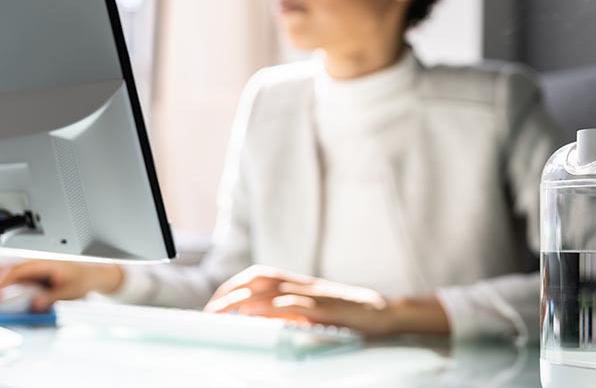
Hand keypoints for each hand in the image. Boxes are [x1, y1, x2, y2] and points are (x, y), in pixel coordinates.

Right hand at [0, 260, 123, 311]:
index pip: (15, 271)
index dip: (1, 284)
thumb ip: (54, 297)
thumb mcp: (71, 290)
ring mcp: (24, 270)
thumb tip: (35, 305)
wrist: (91, 274)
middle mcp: (29, 264)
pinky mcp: (21, 278)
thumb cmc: (81, 279)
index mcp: (41, 264)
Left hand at [204, 265, 449, 337]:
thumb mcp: (318, 311)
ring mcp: (315, 295)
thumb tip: (261, 320)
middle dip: (230, 293)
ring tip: (221, 312)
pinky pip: (296, 304)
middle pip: (259, 279)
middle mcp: (305, 284)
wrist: (386, 313)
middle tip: (208, 312)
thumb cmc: (351, 316)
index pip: (260, 275)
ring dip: (242, 299)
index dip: (234, 285)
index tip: (214, 302)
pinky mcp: (326, 308)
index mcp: (301, 284)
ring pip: (272, 289)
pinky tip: (255, 314)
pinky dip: (272, 307)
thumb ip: (294, 312)